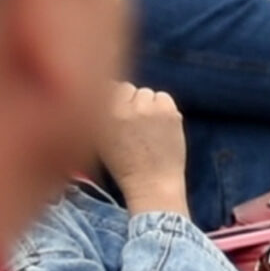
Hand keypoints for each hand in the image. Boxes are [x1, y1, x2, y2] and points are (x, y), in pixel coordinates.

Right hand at [100, 84, 188, 218]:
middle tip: (134, 121)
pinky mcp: (169, 112)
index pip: (108, 88)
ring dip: (147, 104)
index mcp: (103, 116)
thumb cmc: (123, 165)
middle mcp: (124, 109)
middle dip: (130, 101)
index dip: (114, 98)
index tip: (119, 109)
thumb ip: (100, 113)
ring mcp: (149, 109)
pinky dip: (162, 107)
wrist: (152, 182)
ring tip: (147, 126)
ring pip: (147, 93)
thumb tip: (103, 90)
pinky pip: (164, 97)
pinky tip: (160, 125)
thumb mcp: (99, 138)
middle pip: (128, 88)